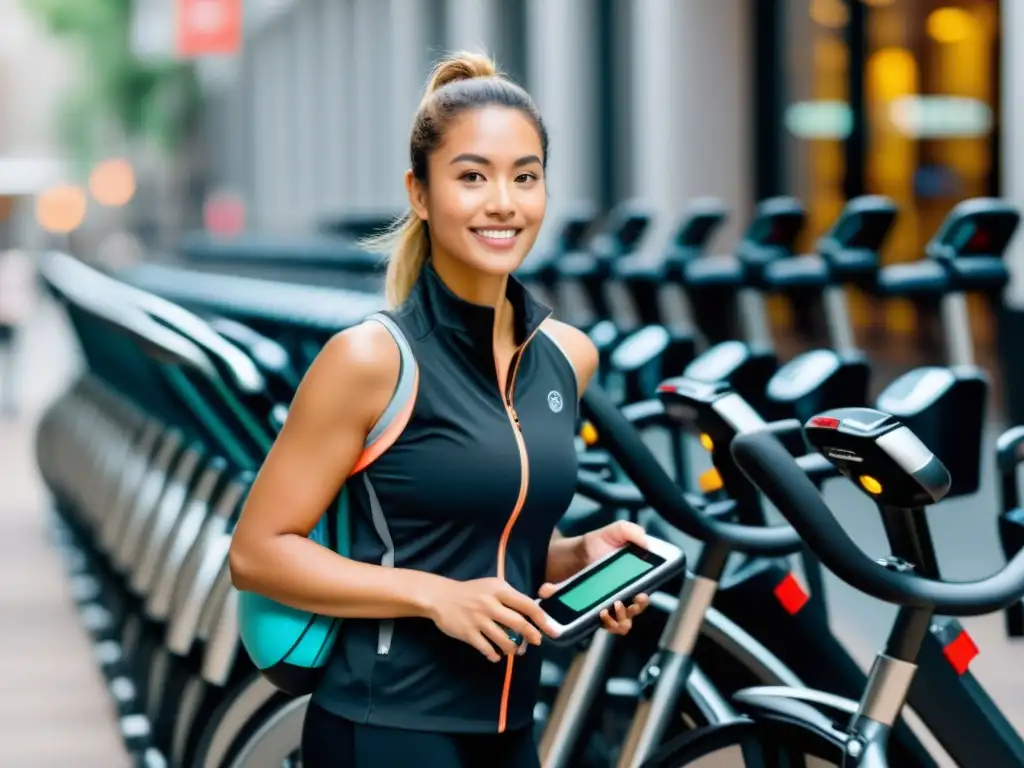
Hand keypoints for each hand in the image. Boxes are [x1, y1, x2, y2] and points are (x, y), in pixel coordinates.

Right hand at [426, 577, 552, 662]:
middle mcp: (490, 604)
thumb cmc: (471, 592)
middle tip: (537, 642)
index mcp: (499, 590)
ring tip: (514, 651)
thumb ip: (509, 598)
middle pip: (519, 623)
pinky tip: (496, 655)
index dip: (541, 618)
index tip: (551, 629)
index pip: (526, 604)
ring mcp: (479, 619)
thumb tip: (532, 614)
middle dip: (532, 636)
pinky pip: (487, 649)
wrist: (441, 597)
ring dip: (513, 649)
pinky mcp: (468, 633)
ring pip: (504, 640)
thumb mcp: (491, 587)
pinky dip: (494, 655)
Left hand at [538, 520, 650, 635]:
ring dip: (617, 621)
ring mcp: (610, 607)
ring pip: (621, 625)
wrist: (571, 554)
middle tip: (620, 602)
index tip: (640, 595)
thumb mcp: (613, 531)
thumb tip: (646, 542)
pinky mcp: (595, 613)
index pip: (643, 596)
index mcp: (634, 580)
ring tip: (607, 609)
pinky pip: (602, 626)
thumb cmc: (597, 543)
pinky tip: (598, 612)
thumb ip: (630, 531)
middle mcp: (625, 596)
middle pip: (634, 613)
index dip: (643, 600)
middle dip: (631, 611)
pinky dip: (602, 623)